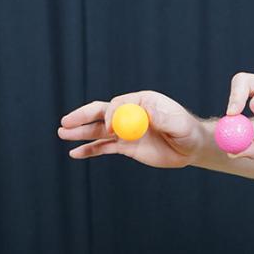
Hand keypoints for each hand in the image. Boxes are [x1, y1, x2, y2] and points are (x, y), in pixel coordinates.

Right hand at [58, 90, 204, 168]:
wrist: (191, 146)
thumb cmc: (186, 130)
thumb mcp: (175, 121)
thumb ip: (155, 116)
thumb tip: (133, 116)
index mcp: (140, 101)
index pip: (117, 105)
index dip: (109, 116)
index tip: (110, 130)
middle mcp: (129, 113)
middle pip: (100, 113)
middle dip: (82, 117)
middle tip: (65, 122)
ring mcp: (126, 130)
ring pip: (98, 131)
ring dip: (80, 133)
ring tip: (62, 133)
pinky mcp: (126, 146)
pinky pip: (104, 147)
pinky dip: (89, 150)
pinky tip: (75, 153)